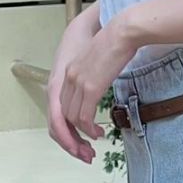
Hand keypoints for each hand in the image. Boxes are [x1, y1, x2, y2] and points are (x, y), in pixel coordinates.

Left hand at [46, 2, 103, 163]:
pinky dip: (89, 130)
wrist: (122, 32)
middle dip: (70, 137)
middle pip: (62, 116)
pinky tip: (99, 134)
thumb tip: (98, 84)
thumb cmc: (116, 43)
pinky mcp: (90, 87)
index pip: (60, 105)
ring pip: (71, 120)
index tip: (77, 136)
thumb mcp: (98, 60)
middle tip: (83, 150)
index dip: (66, 124)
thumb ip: (93, 73)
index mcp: (69, 72)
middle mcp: (68, 78)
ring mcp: (77, 83)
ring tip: (93, 144)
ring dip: (81, 136)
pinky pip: (83, 118)